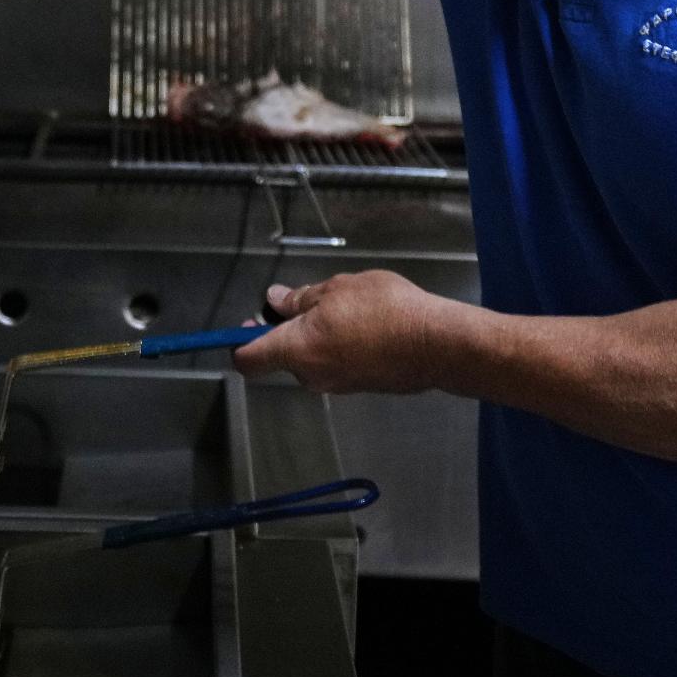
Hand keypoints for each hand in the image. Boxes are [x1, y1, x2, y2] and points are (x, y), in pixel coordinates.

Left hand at [233, 271, 457, 394]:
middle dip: (289, 330)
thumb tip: (276, 301)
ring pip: (311, 359)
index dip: (239, 341)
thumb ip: (301, 298)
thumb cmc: (384, 309)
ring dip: (318, 336)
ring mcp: (337, 385)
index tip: (250, 322)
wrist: (437, 344)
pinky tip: (366, 325)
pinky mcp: (360, 387)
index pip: (248, 360)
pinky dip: (340, 347)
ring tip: (347, 308)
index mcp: (297, 349)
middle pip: (282, 356)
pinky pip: (336, 365)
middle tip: (311, 301)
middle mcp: (311, 375)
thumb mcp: (337, 289)